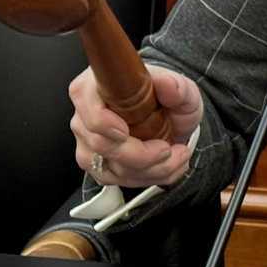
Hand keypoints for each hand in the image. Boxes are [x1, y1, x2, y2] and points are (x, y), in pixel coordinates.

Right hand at [68, 66, 201, 189]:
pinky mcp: (98, 166)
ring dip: (153, 169)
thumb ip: (176, 86)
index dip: (102, 123)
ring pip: (113, 169)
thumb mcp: (181, 88)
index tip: (125, 132)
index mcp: (94, 88)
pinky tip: (169, 166)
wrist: (171, 118)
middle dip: (142, 155)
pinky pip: (120, 181)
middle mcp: (85, 117)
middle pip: (101, 145)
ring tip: (179, 156)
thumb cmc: (168, 99)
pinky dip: (150, 177)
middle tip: (168, 149)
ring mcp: (89, 144)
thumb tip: (169, 86)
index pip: (86, 105)